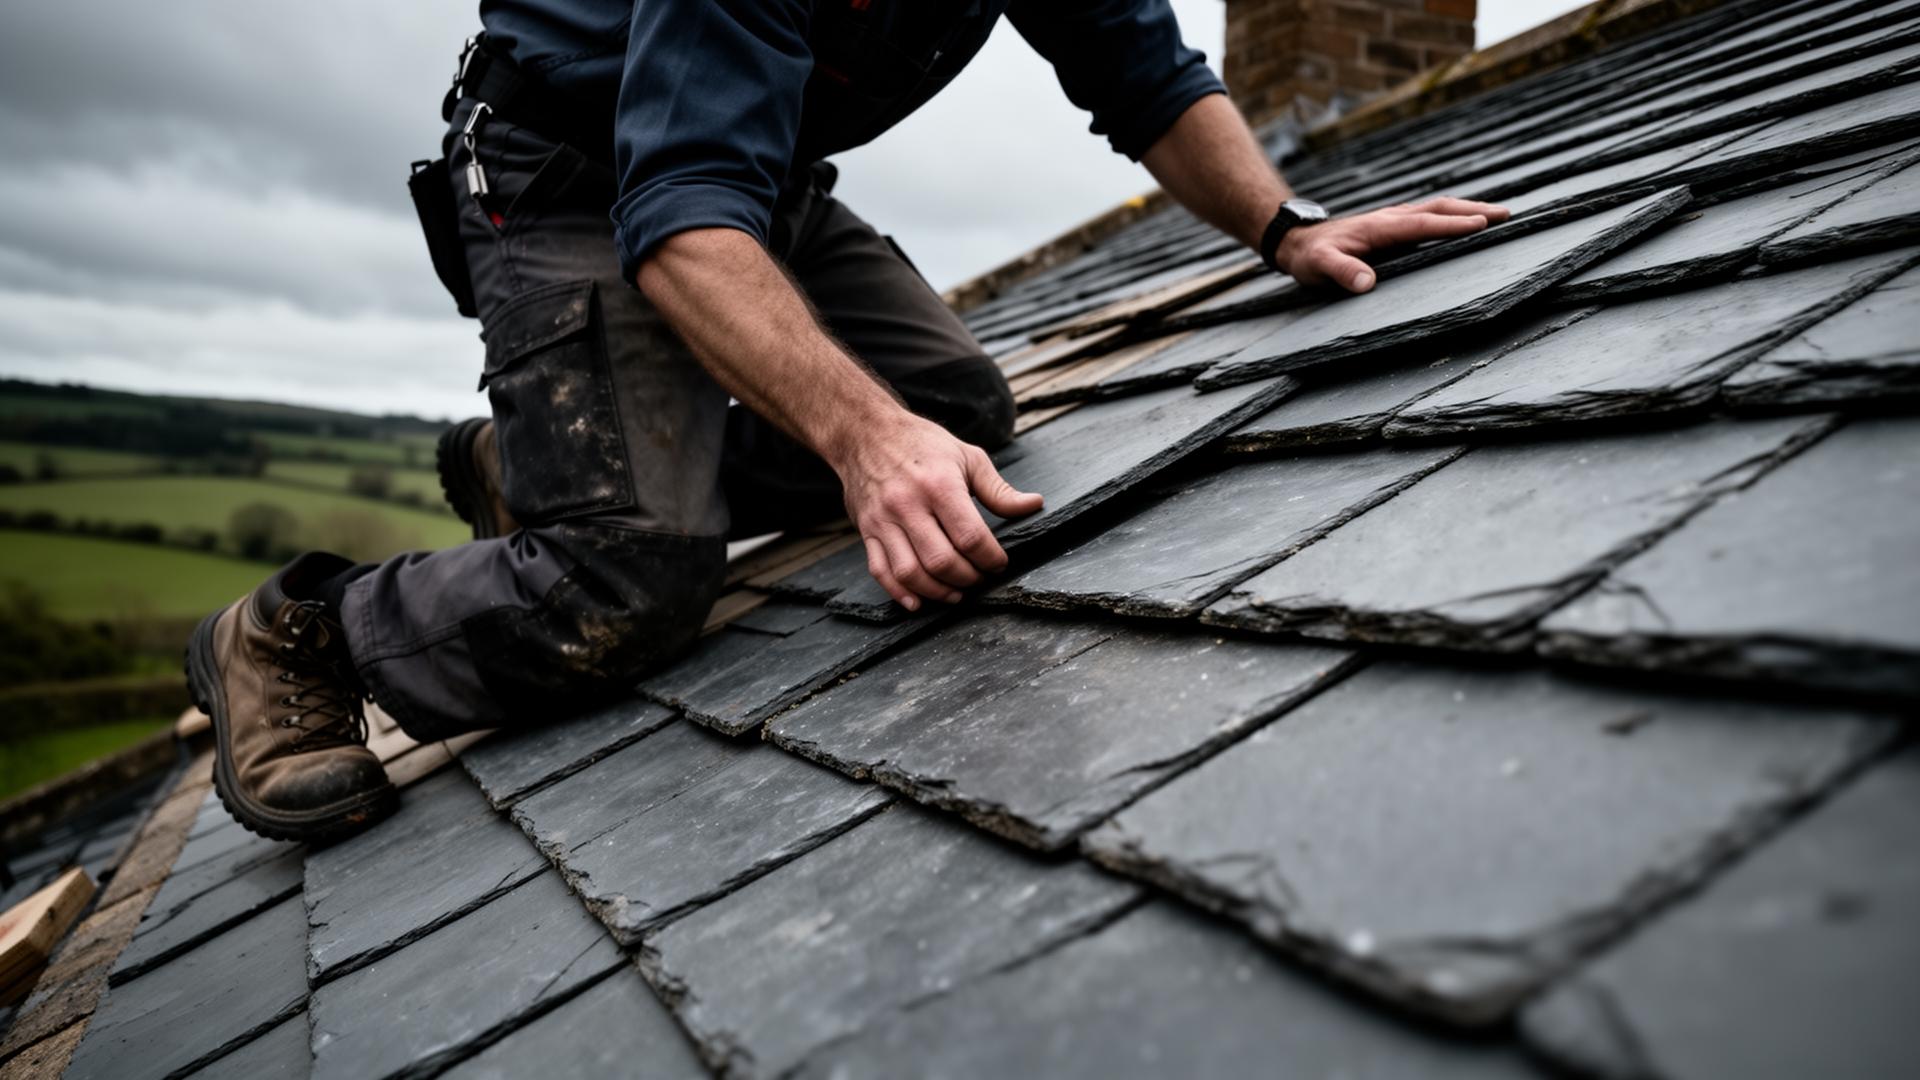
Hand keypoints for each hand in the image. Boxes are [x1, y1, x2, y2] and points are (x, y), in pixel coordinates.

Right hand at [834, 413, 1043, 610]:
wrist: (865, 433)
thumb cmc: (922, 444)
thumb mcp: (967, 457)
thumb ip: (999, 489)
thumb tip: (1034, 505)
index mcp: (939, 485)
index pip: (970, 537)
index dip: (990, 558)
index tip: (999, 562)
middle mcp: (908, 504)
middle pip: (941, 560)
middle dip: (968, 578)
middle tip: (979, 577)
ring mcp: (883, 520)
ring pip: (911, 572)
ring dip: (938, 592)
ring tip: (956, 592)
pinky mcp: (866, 530)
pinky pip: (880, 571)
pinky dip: (899, 593)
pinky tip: (918, 601)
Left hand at [1277, 197, 1510, 292]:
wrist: (1299, 242)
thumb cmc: (1310, 257)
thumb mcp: (1319, 267)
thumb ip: (1341, 273)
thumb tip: (1366, 284)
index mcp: (1380, 227)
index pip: (1422, 224)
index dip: (1451, 225)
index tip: (1481, 224)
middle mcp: (1392, 219)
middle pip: (1438, 208)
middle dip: (1472, 209)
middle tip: (1506, 215)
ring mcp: (1395, 220)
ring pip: (1437, 209)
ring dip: (1467, 209)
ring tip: (1499, 215)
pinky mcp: (1395, 227)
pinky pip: (1430, 218)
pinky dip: (1453, 217)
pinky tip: (1468, 224)